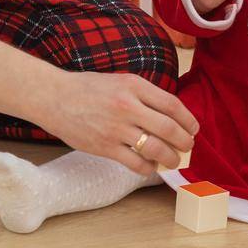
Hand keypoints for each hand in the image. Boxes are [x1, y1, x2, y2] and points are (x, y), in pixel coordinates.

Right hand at [35, 71, 199, 174]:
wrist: (54, 97)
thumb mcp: (120, 80)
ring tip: (172, 160)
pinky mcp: (105, 147)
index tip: (194, 128)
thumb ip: (144, 94)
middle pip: (169, 128)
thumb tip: (169, 114)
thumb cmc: (87, 88)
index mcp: (134, 85)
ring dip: (170, 158)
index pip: (173, 105)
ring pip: (155, 148)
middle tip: (188, 147)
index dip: (188, 120)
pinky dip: (148, 167)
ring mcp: (116, 128)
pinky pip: (135, 163)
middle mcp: (128, 106)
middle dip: (184, 142)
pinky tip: (150, 167)